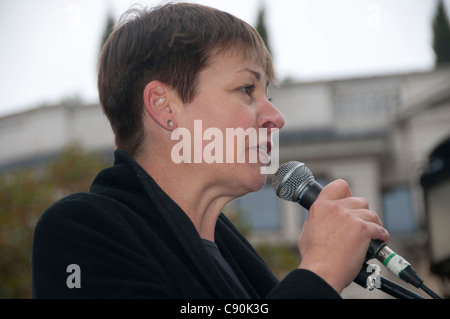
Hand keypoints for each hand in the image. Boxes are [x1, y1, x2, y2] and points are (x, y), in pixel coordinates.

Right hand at [297, 179, 389, 293]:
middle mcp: (336, 208)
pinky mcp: (363, 229)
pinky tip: (379, 240)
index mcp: (321, 206)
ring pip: (371, 214)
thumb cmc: (313, 256)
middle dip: (362, 212)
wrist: (322, 271)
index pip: (339, 186)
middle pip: (359, 200)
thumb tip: (323, 219)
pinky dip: (381, 235)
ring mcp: (350, 217)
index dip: (347, 193)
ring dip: (373, 223)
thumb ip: (318, 218)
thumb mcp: (308, 230)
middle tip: (361, 222)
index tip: (349, 201)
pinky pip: (379, 229)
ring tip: (372, 233)